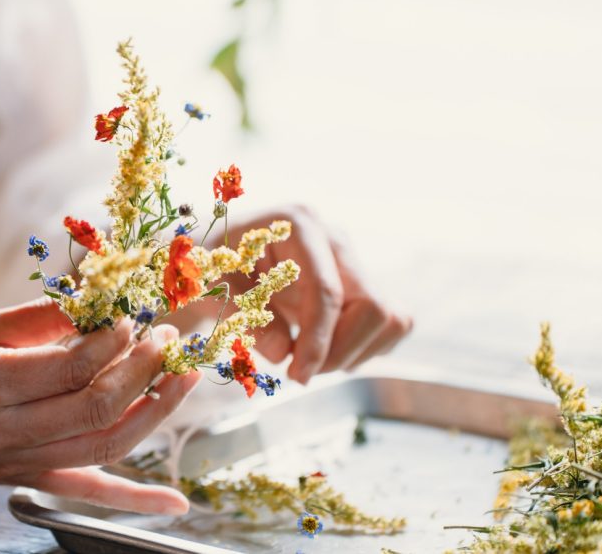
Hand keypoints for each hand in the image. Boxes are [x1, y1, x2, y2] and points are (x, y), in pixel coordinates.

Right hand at [0, 298, 200, 514]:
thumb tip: (97, 297)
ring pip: (102, 448)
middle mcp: (0, 432)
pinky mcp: (22, 481)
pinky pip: (87, 492)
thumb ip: (36, 316)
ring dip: (153, 413)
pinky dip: (135, 500)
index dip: (112, 340)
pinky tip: (175, 502)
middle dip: (143, 370)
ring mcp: (13, 464)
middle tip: (167, 338)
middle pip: (93, 408)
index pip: (69, 366)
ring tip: (182, 379)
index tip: (133, 316)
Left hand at [217, 205, 411, 383]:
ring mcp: (353, 260)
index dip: (318, 341)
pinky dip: (365, 349)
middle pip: (373, 305)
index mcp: (299, 224)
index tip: (298, 376)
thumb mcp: (212, 287)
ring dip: (353, 353)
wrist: (215, 258)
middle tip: (297, 371)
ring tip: (306, 359)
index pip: (327, 291)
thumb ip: (243, 315)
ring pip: (390, 318)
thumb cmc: (209, 267)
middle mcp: (335, 238)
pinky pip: (391, 324)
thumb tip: (283, 351)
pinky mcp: (362, 283)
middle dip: (339, 350)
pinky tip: (325, 351)